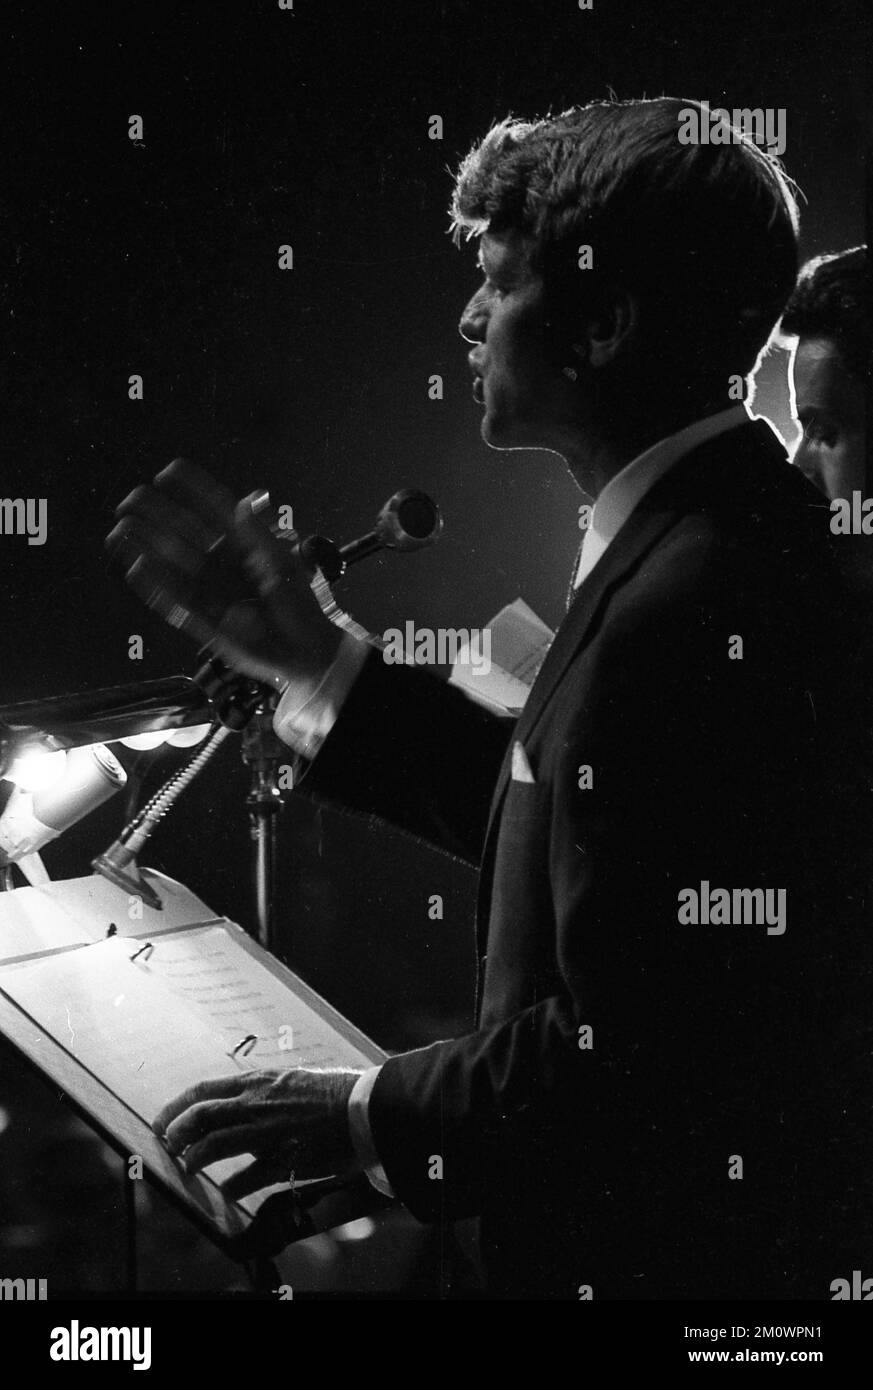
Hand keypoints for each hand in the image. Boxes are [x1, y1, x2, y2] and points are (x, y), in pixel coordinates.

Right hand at [106, 458, 341, 689]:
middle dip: (156, 515)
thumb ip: (262, 534)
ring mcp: (210, 591)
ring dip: (144, 546)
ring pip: (169, 564)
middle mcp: (221, 565)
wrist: (304, 653)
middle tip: (131, 499)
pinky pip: (171, 600)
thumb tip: (247, 500)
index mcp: (244, 546)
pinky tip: (134, 567)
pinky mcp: (202, 620)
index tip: (169, 471)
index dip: (192, 490)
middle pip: (182, 534)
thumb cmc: (301, 608)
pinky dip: (152, 586)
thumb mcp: (284, 565)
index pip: (214, 511)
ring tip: (120, 529)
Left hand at [153, 1068, 362, 1200]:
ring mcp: (268, 1131)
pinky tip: (228, 1191)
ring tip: (188, 1167)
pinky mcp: (284, 1157)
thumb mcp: (289, 1080)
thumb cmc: (331, 1091)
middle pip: (200, 1116)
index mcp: (258, 1081)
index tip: (164, 1119)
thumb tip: (240, 1102)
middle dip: (176, 1132)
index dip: (177, 1106)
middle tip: (168, 1145)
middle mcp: (256, 1103)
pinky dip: (234, 1186)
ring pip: (215, 1144)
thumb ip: (261, 1092)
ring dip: (196, 1158)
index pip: (203, 1090)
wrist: (362, 1106)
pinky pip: (249, 1176)